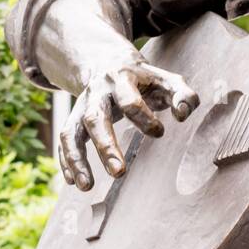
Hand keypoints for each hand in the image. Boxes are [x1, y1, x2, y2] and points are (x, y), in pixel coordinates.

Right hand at [58, 53, 198, 190]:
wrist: (110, 61)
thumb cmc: (146, 80)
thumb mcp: (168, 81)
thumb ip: (184, 95)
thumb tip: (182, 115)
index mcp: (122, 79)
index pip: (129, 100)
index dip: (145, 119)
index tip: (159, 133)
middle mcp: (97, 92)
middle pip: (95, 118)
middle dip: (106, 146)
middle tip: (118, 173)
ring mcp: (82, 106)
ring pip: (71, 132)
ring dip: (76, 160)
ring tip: (86, 187)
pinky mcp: (73, 118)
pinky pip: (64, 140)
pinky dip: (66, 160)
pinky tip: (72, 181)